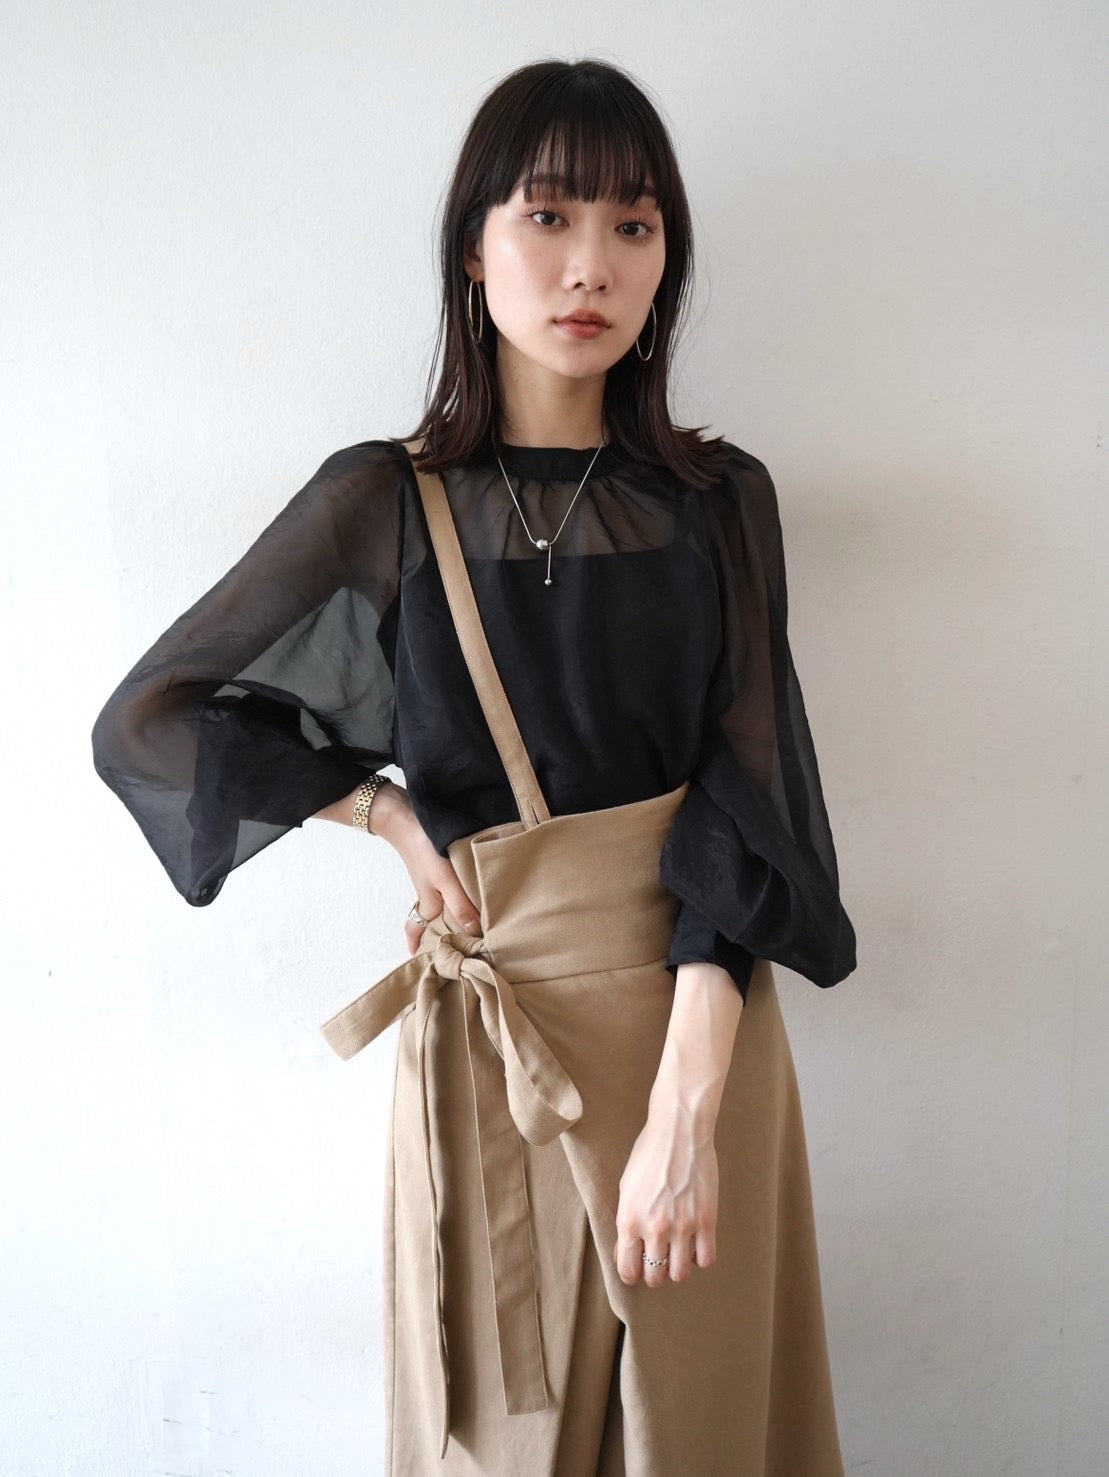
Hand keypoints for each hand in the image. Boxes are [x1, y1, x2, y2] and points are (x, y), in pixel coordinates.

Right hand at [369, 784, 483, 953]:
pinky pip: (447, 886)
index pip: (417, 931)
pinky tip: (473, 887)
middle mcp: (429, 895)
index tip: (417, 957)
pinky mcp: (438, 864)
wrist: (408, 816)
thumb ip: (461, 907)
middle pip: (432, 919)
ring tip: (474, 920)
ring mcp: (432, 879)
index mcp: (428, 905)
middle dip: (441, 932)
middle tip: (460, 943)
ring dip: (453, 912)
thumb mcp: (446, 882)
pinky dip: (458, 892)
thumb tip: (476, 933)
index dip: (417, 944)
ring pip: (441, 902)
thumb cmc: (426, 852)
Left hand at [613, 1106, 718, 1287]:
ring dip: (678, 1268)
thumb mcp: (626, 1187)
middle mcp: (654, 1229)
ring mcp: (682, 1226)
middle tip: (659, 1260)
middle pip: (655, 1277)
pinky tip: (697, 1245)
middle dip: (655, 1273)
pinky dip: (701, 1258)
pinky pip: (706, 1259)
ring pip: (680, 1274)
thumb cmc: (649, 1154)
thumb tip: (627, 1249)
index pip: (628, 1270)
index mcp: (629, 1221)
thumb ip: (627, 1220)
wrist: (679, 1131)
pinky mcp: (707, 1220)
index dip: (632, 1274)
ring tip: (678, 1254)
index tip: (637, 1269)